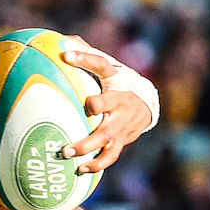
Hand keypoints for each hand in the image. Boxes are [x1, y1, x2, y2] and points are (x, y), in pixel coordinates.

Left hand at [61, 41, 157, 174]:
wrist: (146, 108)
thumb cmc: (117, 86)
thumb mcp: (108, 69)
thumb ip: (88, 54)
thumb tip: (63, 39)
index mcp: (116, 81)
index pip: (102, 65)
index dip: (85, 58)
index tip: (65, 54)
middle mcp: (121, 103)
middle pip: (106, 108)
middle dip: (90, 111)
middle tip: (68, 111)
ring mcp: (122, 125)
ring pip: (106, 138)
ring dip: (87, 147)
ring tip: (66, 153)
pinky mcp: (122, 141)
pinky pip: (110, 156)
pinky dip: (96, 165)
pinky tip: (80, 170)